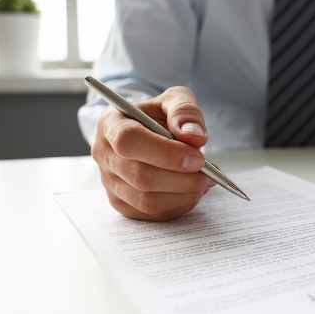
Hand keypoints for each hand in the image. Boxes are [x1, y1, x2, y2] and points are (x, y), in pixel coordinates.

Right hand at [90, 86, 214, 220]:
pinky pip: (153, 214)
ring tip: (206, 179)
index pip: (128, 141)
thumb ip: (185, 111)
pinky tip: (194, 189)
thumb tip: (195, 137)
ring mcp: (110, 182)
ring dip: (185, 194)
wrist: (151, 131)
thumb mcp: (176, 99)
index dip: (165, 153)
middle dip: (182, 178)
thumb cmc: (161, 115)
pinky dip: (180, 204)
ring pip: (147, 201)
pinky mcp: (122, 203)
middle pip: (140, 176)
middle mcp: (104, 155)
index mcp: (111, 124)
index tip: (197, 157)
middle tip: (210, 172)